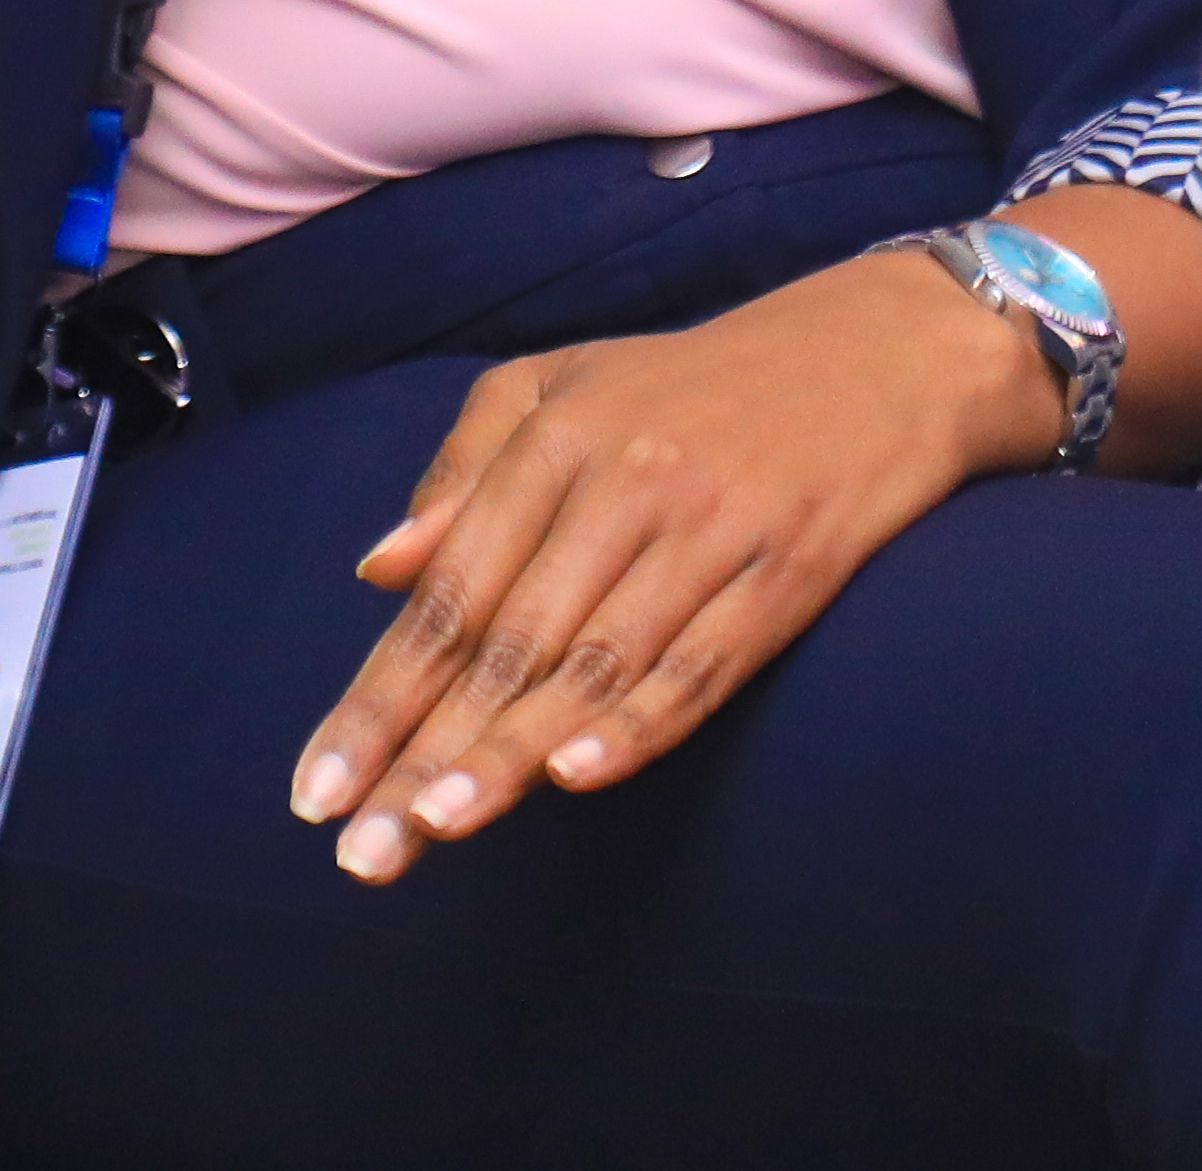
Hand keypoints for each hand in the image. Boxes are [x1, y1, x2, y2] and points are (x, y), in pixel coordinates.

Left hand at [286, 249, 1051, 883]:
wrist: (884, 352)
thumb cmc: (696, 383)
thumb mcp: (565, 387)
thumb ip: (466, 471)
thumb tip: (378, 568)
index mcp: (555, 436)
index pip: (449, 591)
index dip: (378, 695)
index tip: (317, 790)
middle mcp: (624, 480)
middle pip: (507, 639)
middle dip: (424, 751)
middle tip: (361, 850)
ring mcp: (709, 527)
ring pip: (592, 660)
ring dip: (508, 754)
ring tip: (437, 831)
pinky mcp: (787, 570)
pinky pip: (702, 662)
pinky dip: (638, 721)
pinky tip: (576, 776)